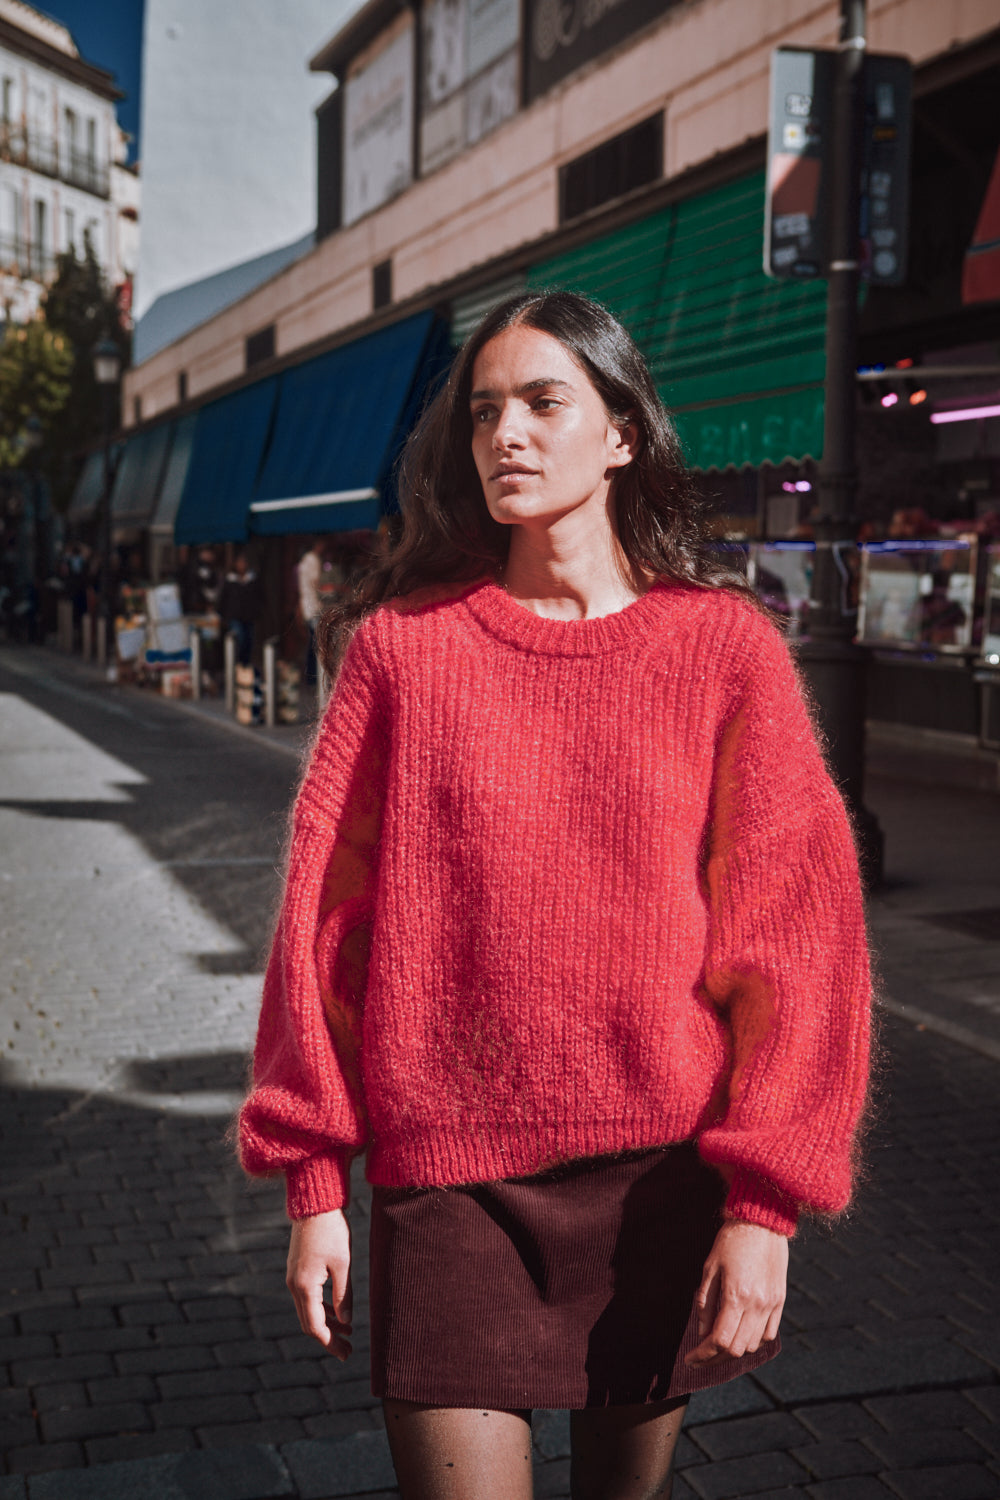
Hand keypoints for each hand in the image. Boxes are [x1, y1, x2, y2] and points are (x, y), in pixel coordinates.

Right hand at [286, 1209, 352, 1358]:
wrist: (314, 1203)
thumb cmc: (331, 1230)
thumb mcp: (343, 1263)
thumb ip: (343, 1295)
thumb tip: (345, 1321)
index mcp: (305, 1286)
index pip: (315, 1327)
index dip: (330, 1343)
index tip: (346, 1354)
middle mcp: (294, 1285)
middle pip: (309, 1323)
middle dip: (328, 1338)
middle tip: (348, 1349)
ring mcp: (293, 1277)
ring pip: (308, 1311)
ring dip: (326, 1323)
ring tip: (348, 1330)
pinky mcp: (297, 1269)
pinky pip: (307, 1298)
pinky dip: (321, 1308)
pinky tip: (337, 1311)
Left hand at [684, 1219, 786, 1368]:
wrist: (762, 1221)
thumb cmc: (731, 1240)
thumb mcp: (710, 1267)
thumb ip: (705, 1302)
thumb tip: (702, 1333)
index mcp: (736, 1296)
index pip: (720, 1340)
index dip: (703, 1355)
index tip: (690, 1359)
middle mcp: (757, 1305)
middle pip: (736, 1349)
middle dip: (715, 1358)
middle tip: (700, 1356)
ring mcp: (771, 1304)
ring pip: (753, 1345)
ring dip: (734, 1351)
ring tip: (718, 1345)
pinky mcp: (780, 1300)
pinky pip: (769, 1334)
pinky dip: (753, 1341)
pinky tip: (740, 1335)